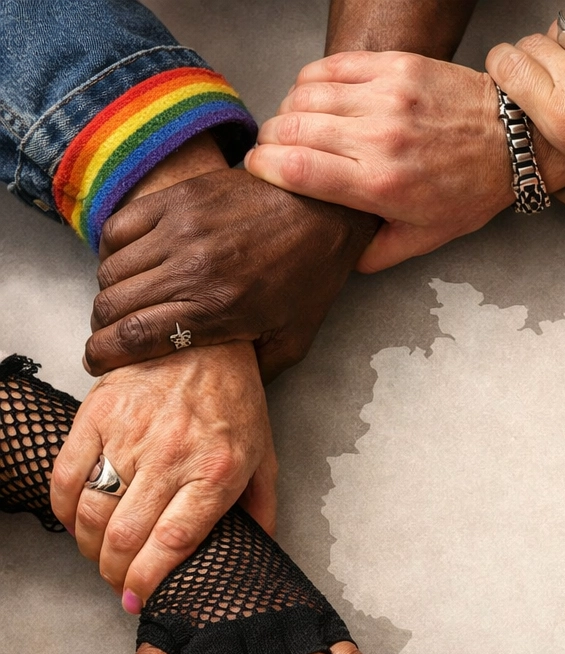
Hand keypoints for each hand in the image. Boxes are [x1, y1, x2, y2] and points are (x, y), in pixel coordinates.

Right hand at [51, 342, 273, 607]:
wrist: (203, 337)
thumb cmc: (235, 401)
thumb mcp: (264, 456)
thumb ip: (261, 509)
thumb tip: (260, 555)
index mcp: (217, 471)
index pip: (174, 541)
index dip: (150, 580)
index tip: (139, 600)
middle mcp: (172, 455)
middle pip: (128, 535)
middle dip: (116, 573)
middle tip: (119, 583)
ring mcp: (130, 434)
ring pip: (93, 511)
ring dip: (90, 548)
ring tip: (101, 558)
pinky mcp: (97, 414)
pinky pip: (67, 475)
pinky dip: (63, 510)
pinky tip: (76, 523)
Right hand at [86, 169, 375, 380]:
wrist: (322, 210)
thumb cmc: (309, 279)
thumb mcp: (293, 340)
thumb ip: (255, 373)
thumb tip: (223, 400)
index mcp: (218, 308)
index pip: (135, 337)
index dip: (104, 355)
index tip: (97, 364)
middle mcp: (192, 268)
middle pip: (113, 305)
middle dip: (101, 329)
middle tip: (110, 337)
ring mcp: (180, 228)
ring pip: (110, 269)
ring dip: (109, 292)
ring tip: (123, 305)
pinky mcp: (175, 199)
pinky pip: (118, 229)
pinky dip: (113, 252)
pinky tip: (131, 266)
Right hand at [247, 52, 564, 272]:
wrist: (510, 142)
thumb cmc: (470, 191)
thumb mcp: (425, 238)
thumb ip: (377, 253)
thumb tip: (341, 258)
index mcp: (381, 185)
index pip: (297, 169)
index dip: (264, 167)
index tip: (258, 170)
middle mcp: (380, 137)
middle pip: (291, 128)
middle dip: (270, 140)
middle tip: (273, 151)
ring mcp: (387, 96)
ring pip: (304, 94)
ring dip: (288, 110)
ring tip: (294, 126)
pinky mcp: (395, 66)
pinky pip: (330, 66)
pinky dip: (310, 81)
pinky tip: (314, 98)